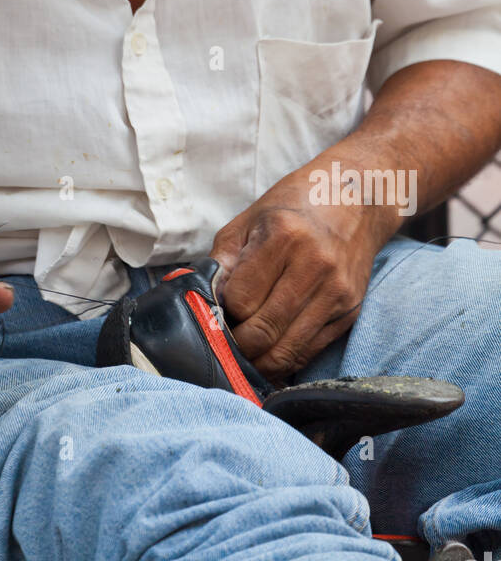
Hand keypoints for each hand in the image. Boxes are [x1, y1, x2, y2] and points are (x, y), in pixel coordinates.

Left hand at [211, 175, 397, 379]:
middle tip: (225, 340)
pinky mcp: (350, 311)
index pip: (241, 300)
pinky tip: (269, 353)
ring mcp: (337, 292)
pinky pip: (310, 352)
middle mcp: (315, 266)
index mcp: (284, 236)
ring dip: (258, 361)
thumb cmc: (293, 206)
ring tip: (243, 353)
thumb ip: (223, 260)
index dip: (223, 311)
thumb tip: (205, 303)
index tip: (218, 310)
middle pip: (263, 331)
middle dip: (237, 345)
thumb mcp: (249, 220)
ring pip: (286, 351)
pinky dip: (284, 361)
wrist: (355, 199)